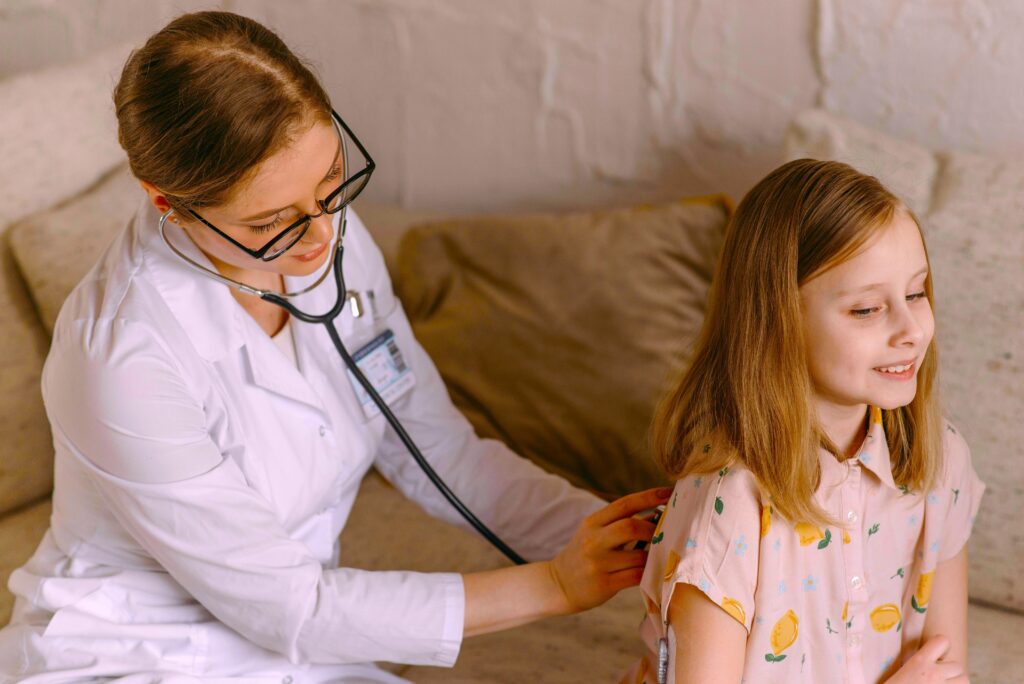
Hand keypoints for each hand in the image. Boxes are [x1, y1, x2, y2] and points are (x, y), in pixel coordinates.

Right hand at [548, 486, 671, 613]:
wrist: (559, 584)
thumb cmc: (584, 556)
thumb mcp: (594, 533)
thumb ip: (619, 523)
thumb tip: (656, 515)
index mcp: (592, 522)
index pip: (624, 504)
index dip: (650, 497)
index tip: (669, 493)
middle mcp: (593, 540)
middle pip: (630, 527)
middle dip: (653, 529)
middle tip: (666, 533)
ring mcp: (597, 563)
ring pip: (638, 555)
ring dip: (655, 555)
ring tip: (664, 554)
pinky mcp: (603, 584)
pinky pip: (636, 577)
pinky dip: (649, 573)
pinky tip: (655, 571)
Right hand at [887, 636, 968, 682]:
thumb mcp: (902, 672)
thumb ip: (919, 665)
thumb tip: (932, 661)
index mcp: (919, 662)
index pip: (943, 641)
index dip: (941, 648)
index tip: (935, 656)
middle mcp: (934, 674)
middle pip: (958, 665)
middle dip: (951, 672)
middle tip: (939, 678)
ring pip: (965, 680)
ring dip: (956, 683)